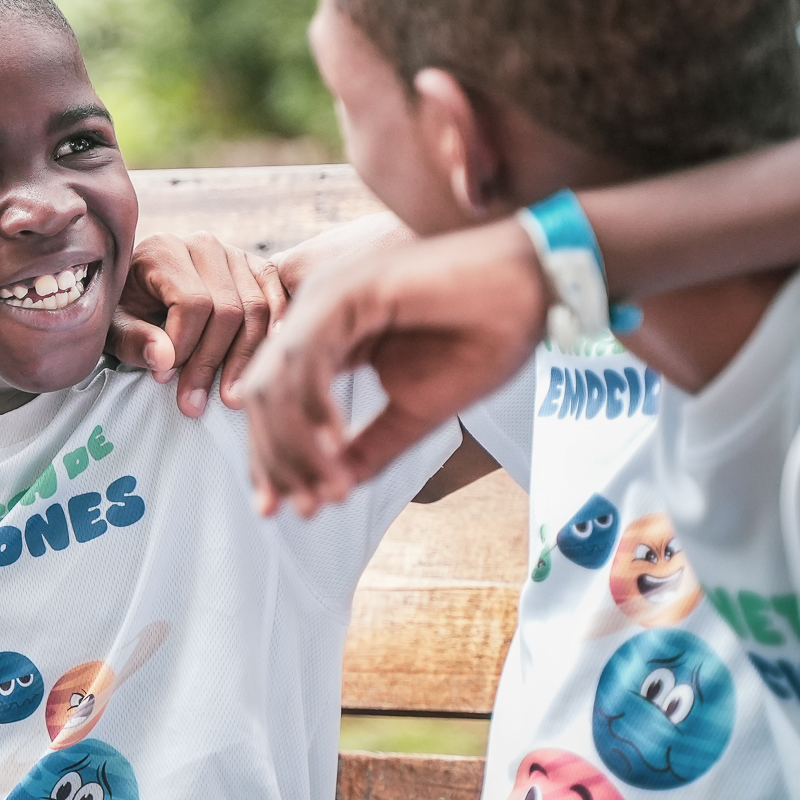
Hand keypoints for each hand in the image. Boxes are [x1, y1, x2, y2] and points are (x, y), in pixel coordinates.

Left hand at [111, 233, 287, 416]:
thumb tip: (164, 359)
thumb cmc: (126, 310)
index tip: (164, 377)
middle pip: (227, 309)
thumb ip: (133, 340)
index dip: (182, 347)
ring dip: (245, 359)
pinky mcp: (256, 267)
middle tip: (194, 403)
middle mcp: (203, 245)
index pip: (192, 303)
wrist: (141, 288)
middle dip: (211, 361)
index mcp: (164, 249)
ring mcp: (234, 254)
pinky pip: (277, 299)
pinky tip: (268, 364)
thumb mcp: (114, 327)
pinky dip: (277, 332)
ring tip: (229, 398)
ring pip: (256, 309)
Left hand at [243, 218, 543, 515]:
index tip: (292, 511)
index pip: (276, 403)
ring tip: (326, 487)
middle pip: (261, 395)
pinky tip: (335, 442)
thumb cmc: (484, 337)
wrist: (538, 288)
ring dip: (293, 444)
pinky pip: (305, 357)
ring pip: (273, 381)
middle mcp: (314, 318)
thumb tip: (333, 490)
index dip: (276, 460)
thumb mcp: (417, 410)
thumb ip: (370, 446)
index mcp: (327, 340)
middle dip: (275, 459)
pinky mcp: (346, 291)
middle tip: (302, 508)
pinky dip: (311, 406)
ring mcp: (325, 300)